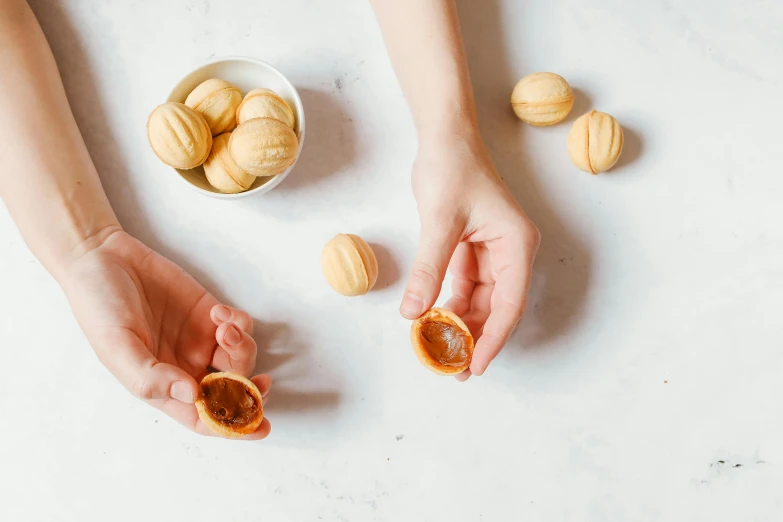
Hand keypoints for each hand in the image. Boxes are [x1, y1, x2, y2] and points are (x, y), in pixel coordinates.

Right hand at [60, 229, 270, 438]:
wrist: (105, 259)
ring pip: (240, 358)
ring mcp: (201, 340)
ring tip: (225, 329)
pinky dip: (239, 323)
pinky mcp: (210, 314)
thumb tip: (191, 396)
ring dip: (243, 349)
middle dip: (251, 391)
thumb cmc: (100, 307)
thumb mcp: (116, 347)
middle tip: (261, 382)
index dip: (233, 426)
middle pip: (232, 391)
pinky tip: (220, 312)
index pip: (204, 417)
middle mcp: (186, 367)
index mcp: (163, 387)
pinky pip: (239, 327)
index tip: (260, 427)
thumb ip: (150, 376)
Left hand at [401, 131, 540, 379]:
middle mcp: (511, 252)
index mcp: (517, 244)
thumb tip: (413, 313)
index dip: (494, 338)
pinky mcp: (474, 251)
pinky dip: (450, 306)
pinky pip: (465, 288)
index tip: (475, 365)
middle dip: (475, 338)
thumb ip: (429, 269)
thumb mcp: (439, 221)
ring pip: (481, 302)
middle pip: (497, 308)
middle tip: (453, 369)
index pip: (510, 303)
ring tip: (439, 352)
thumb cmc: (451, 168)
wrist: (444, 138)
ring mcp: (494, 253)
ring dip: (461, 325)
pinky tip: (432, 321)